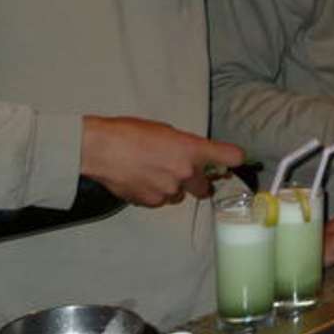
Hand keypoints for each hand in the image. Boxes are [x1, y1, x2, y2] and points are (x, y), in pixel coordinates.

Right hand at [80, 116, 242, 206]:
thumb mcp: (165, 130)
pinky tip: (140, 180)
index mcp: (192, 150)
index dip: (234, 159)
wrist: (99, 150)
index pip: (231, 157)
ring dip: (173, 188)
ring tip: (152, 173)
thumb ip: (185, 145)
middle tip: (184, 173)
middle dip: (198, 182)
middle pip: (206, 188)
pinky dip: (154, 193)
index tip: (232, 161)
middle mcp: (186, 173)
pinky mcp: (151, 202)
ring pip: (180, 195)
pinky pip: (160, 200)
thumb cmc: (129, 132)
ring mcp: (169, 191)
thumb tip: (195, 155)